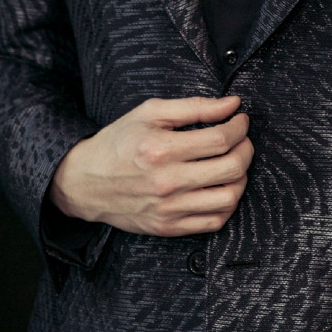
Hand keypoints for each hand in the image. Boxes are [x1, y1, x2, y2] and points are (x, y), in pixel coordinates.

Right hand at [50, 94, 252, 235]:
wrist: (85, 182)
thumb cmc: (117, 143)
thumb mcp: (149, 113)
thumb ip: (194, 107)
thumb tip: (232, 104)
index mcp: (160, 149)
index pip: (220, 139)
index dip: (239, 127)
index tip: (240, 120)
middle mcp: (166, 182)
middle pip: (231, 168)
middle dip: (246, 149)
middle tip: (242, 140)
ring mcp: (169, 208)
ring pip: (229, 198)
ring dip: (242, 177)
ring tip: (234, 164)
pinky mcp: (169, 227)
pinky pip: (215, 221)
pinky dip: (228, 204)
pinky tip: (221, 187)